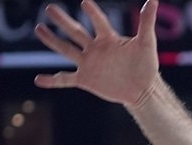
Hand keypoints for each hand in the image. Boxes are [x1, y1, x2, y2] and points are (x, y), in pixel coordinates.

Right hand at [34, 0, 160, 106]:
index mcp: (108, 39)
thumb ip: (146, 22)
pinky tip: (38, 80)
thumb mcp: (146, 43)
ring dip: (52, 40)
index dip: (93, 13)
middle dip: (63, 21)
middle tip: (50, 8)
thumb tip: (153, 0)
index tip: (84, 2)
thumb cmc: (146, 65)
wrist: (142, 90)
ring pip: (66, 50)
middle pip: (76, 31)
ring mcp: (88, 63)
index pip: (99, 22)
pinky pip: (66, 79)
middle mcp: (95, 49)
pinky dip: (52, 80)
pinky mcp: (85, 79)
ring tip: (39, 29)